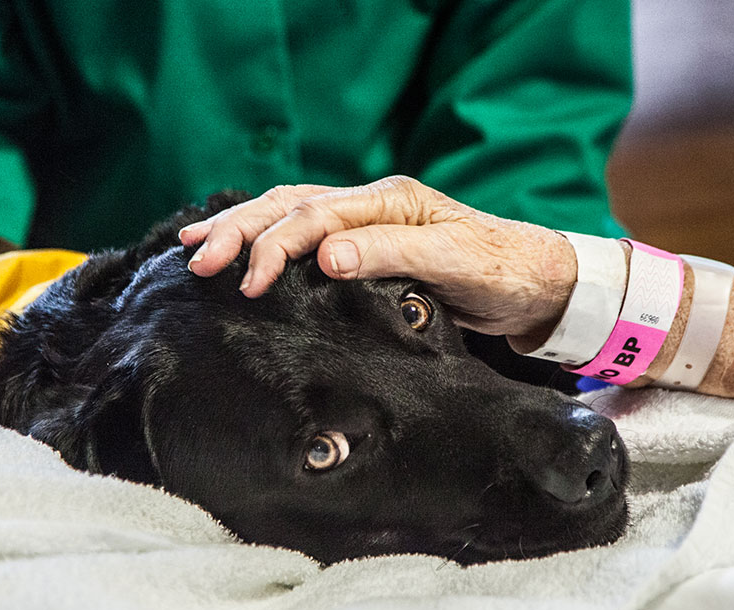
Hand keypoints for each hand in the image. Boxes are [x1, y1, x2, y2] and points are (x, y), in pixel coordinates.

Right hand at [180, 176, 576, 340]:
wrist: (537, 285)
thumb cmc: (500, 271)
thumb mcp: (452, 263)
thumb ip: (389, 254)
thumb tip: (324, 257)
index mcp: (389, 201)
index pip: (314, 217)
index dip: (274, 247)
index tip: (246, 283)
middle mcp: (372, 204)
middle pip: (289, 205)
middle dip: (239, 230)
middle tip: (197, 260)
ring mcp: (367, 222)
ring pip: (289, 213)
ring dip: (242, 228)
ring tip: (197, 244)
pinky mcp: (366, 246)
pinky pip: (304, 232)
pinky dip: (266, 239)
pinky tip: (243, 249)